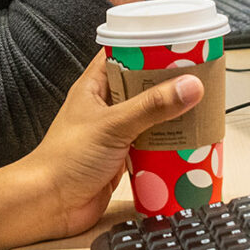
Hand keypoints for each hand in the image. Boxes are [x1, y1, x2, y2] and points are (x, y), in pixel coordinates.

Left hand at [18, 52, 203, 239]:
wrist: (49, 204)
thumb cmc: (65, 160)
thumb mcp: (113, 125)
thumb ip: (152, 106)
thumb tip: (188, 86)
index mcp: (95, 87)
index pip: (123, 54)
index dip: (149, 47)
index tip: (178, 45)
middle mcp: (105, 107)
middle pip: (143, 86)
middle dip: (168, 85)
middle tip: (198, 79)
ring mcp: (115, 132)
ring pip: (150, 117)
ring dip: (171, 117)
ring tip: (199, 110)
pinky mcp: (123, 157)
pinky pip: (151, 145)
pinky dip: (167, 145)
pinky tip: (187, 144)